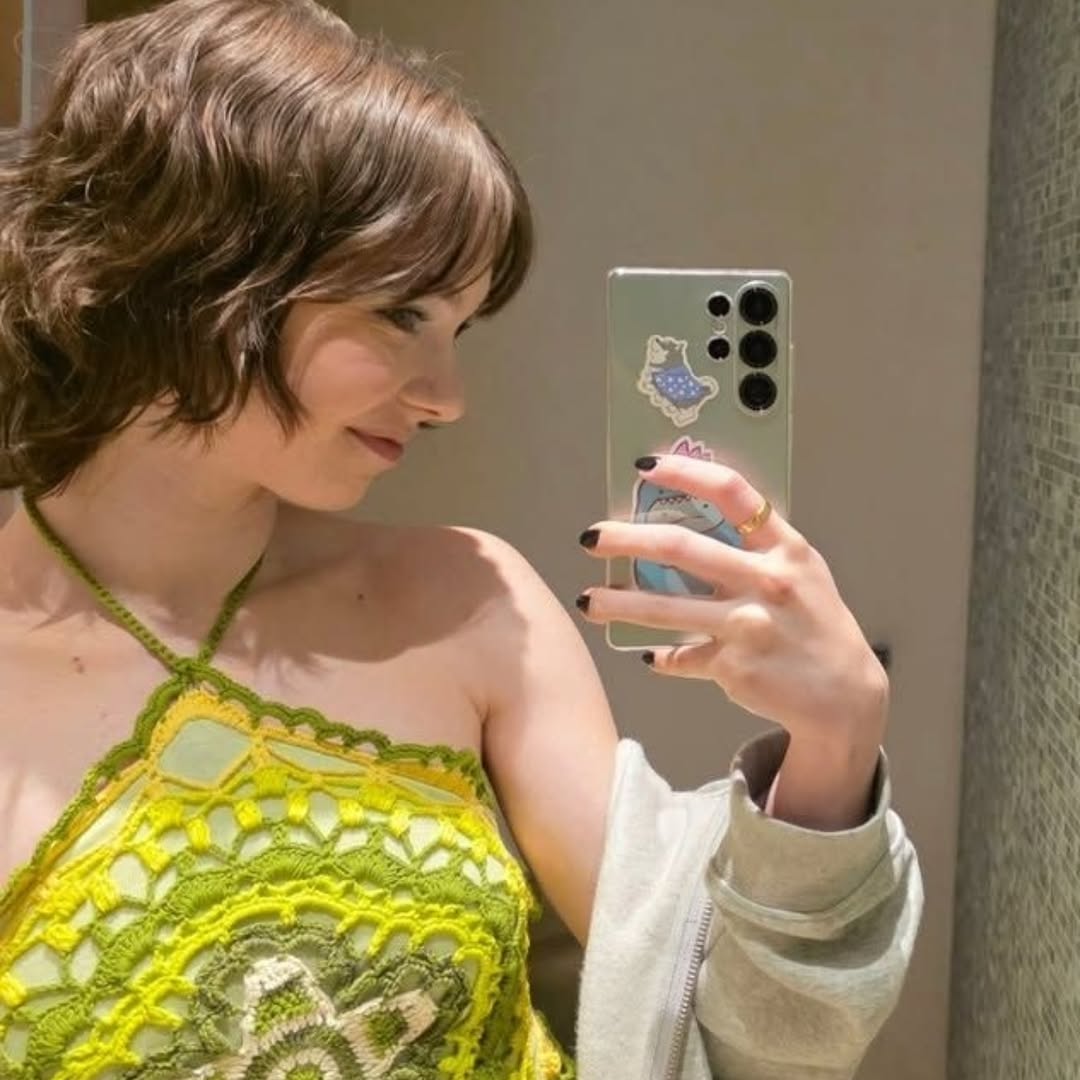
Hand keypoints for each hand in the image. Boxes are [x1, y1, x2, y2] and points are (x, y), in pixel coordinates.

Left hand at [575, 454, 886, 828]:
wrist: (845, 694)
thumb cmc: (816, 623)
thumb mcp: (801, 572)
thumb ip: (756, 547)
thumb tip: (686, 522)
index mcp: (786, 549)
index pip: (732, 493)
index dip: (686, 473)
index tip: (646, 466)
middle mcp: (767, 582)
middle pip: (680, 548)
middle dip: (626, 539)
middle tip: (591, 538)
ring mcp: (748, 626)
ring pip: (664, 608)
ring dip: (617, 603)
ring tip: (587, 601)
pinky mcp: (732, 666)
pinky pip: (680, 656)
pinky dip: (661, 656)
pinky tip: (648, 655)